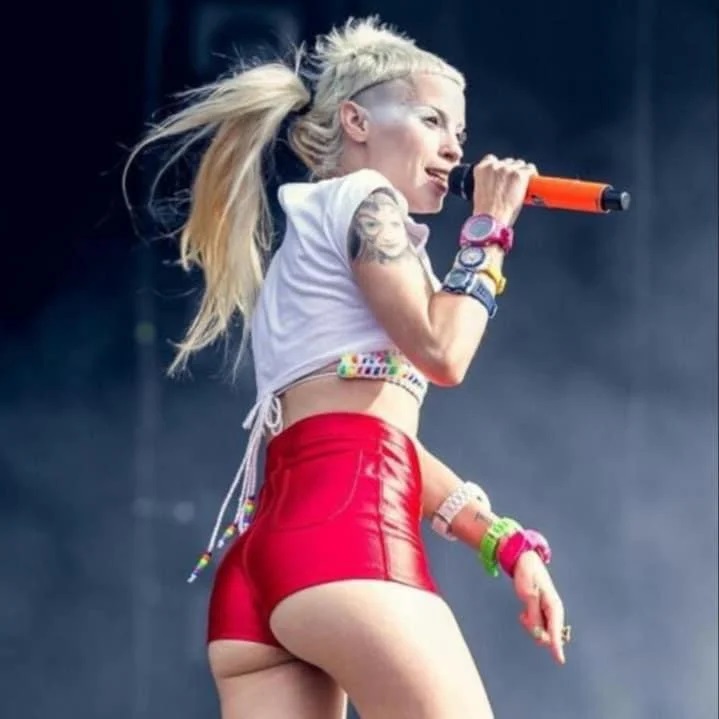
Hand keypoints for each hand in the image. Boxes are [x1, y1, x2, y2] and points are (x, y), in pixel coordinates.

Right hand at [471, 154, 537, 226]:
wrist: (491, 220)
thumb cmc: (485, 213)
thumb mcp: (480, 193)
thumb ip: (488, 184)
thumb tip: (499, 185)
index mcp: (481, 169)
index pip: (491, 160)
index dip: (498, 168)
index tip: (501, 176)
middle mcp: (494, 166)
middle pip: (508, 162)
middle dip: (511, 171)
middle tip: (512, 185)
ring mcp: (508, 170)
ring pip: (519, 165)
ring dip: (521, 173)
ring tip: (521, 186)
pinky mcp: (520, 175)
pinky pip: (530, 169)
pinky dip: (532, 175)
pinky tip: (531, 183)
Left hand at [512, 550, 567, 664]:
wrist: (525, 562)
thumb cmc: (527, 576)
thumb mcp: (528, 594)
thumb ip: (533, 614)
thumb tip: (539, 634)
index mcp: (554, 606)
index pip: (556, 630)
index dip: (557, 646)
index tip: (560, 660)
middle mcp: (554, 611)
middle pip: (547, 634)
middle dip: (534, 631)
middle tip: (523, 616)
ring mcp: (549, 612)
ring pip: (541, 631)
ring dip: (531, 626)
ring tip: (523, 613)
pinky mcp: (542, 612)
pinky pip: (537, 625)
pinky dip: (529, 623)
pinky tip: (523, 614)